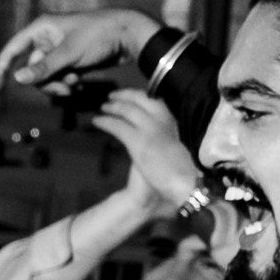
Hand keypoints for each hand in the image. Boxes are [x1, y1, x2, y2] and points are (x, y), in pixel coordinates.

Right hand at [0, 9, 162, 92]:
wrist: (129, 36)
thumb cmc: (99, 36)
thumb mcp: (70, 53)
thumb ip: (43, 67)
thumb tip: (17, 80)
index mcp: (41, 29)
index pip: (13, 50)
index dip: (2, 68)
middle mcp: (46, 39)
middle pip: (31, 70)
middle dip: (45, 82)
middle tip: (65, 86)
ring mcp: (58, 51)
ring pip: (45, 77)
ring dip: (58, 85)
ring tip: (75, 84)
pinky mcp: (70, 61)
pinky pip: (58, 78)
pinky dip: (66, 84)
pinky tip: (80, 84)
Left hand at [90, 90, 201, 213]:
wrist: (183, 184)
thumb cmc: (180, 170)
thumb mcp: (173, 145)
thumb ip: (162, 134)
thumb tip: (149, 128)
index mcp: (173, 121)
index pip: (154, 100)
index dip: (139, 96)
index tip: (128, 95)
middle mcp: (163, 120)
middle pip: (140, 99)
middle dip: (124, 95)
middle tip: (111, 96)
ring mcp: (151, 129)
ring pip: (127, 110)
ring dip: (112, 107)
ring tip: (102, 107)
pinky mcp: (139, 141)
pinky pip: (118, 126)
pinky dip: (105, 122)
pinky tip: (97, 122)